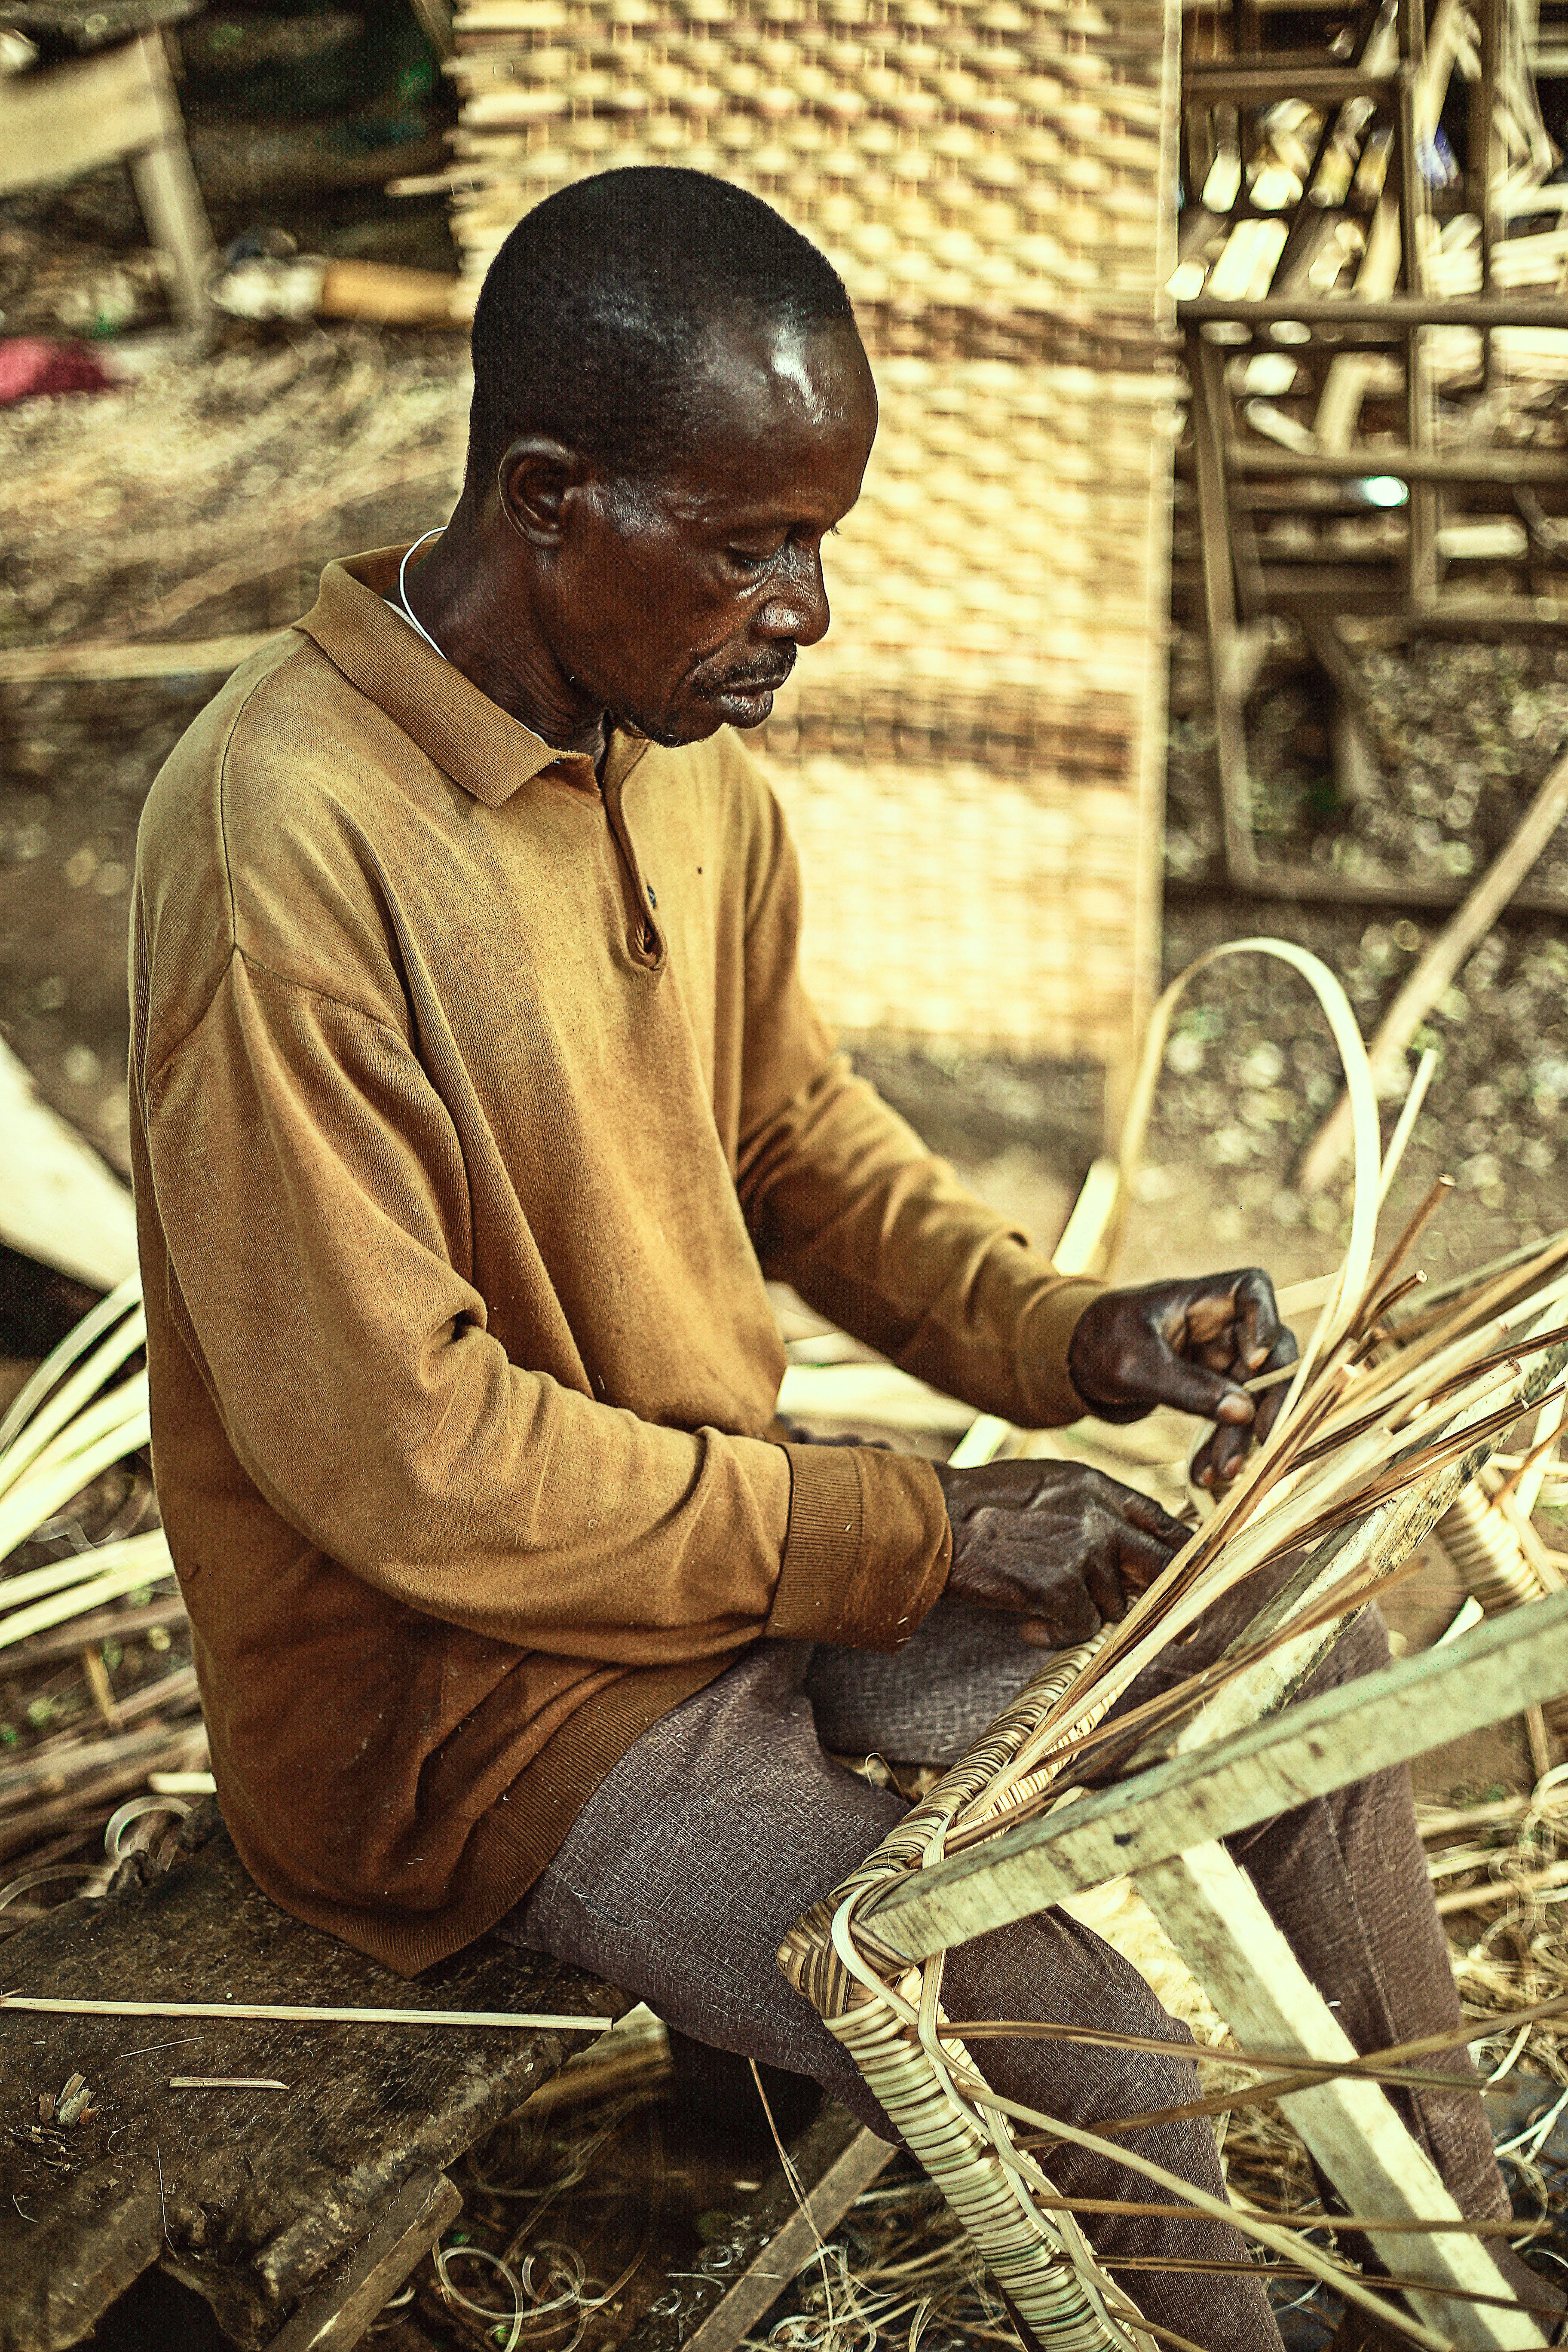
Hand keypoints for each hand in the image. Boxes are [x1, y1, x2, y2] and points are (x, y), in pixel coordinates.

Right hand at [934, 1459, 1186, 1647]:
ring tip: (1040, 1605)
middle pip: (1163, 1565)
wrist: (933, 1521)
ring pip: (1113, 1605)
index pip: (1163, 1521)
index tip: (1195, 1580)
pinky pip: (1080, 1629)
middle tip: (1187, 1631)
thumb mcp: (1046, 1487)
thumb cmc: (980, 1508)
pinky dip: (1054, 1636)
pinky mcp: (1059, 1584)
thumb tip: (1129, 1548)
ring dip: (1082, 1615)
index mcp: (1097, 1487)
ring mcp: (1081, 1549)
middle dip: (1178, 1603)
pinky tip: (1027, 1626)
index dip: (1185, 1554)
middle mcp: (1098, 1514)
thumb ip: (1091, 1509)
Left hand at [1067, 1270, 1297, 1489]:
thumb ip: (1186, 1386)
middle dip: (1269, 1399)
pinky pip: (1230, 1418)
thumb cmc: (1104, 1342)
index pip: (1253, 1288)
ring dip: (1241, 1436)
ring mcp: (1224, 1358)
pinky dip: (1221, 1444)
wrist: (1080, 1362)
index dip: (1265, 1322)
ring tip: (1222, 1471)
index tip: (1254, 1362)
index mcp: (1204, 1297)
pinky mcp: (1217, 1389)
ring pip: (1253, 1395)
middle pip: (1270, 1353)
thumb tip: (1243, 1412)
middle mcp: (1224, 1325)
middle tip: (1265, 1438)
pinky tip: (1206, 1472)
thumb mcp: (1136, 1364)